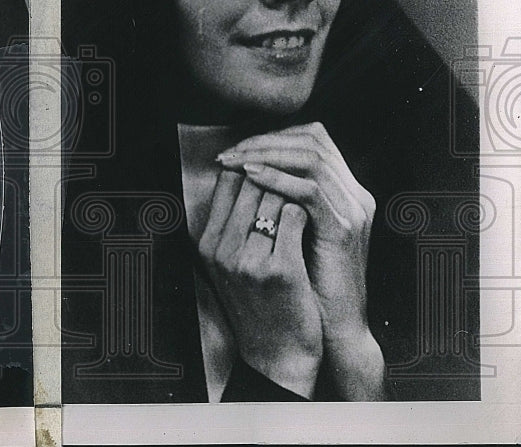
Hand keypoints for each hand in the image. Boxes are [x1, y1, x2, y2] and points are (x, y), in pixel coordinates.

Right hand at [198, 171, 322, 397]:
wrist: (277, 353)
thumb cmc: (258, 303)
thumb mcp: (230, 264)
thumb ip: (230, 225)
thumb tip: (246, 173)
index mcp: (206, 243)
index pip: (226, 181)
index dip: (253, 167)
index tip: (274, 168)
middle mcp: (221, 249)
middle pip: (249, 183)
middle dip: (276, 174)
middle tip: (296, 178)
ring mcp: (248, 259)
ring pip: (273, 195)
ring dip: (293, 190)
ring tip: (305, 196)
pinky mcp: (279, 269)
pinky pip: (293, 216)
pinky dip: (306, 210)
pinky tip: (313, 217)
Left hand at [217, 122, 384, 398]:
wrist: (334, 329)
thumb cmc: (307, 284)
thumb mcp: (295, 233)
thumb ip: (282, 202)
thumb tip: (244, 168)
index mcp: (346, 191)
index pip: (313, 138)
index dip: (273, 136)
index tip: (238, 147)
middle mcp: (354, 194)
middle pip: (312, 140)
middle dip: (266, 141)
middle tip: (231, 151)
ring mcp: (353, 210)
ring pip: (311, 159)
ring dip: (267, 154)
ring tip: (234, 160)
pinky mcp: (343, 230)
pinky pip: (310, 191)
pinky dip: (278, 179)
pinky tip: (251, 177)